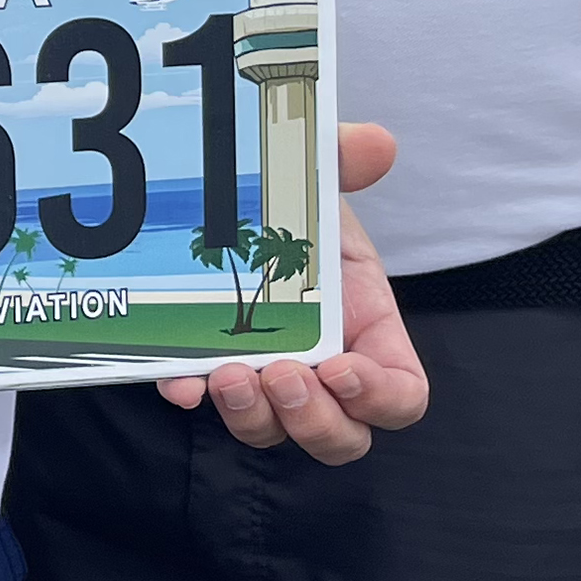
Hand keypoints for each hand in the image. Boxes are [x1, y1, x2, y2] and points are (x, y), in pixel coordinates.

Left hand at [159, 122, 433, 461]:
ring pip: (274, 429)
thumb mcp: (319, 180)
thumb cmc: (296, 204)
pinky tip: (180, 381)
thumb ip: (345, 160)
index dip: (379, 397)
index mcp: (369, 332)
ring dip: (255, 417)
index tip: (342, 368)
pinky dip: (194, 395)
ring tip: (229, 376)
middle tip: (282, 375)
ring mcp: (269, 377)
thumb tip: (376, 145)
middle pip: (340, 435)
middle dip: (314, 420)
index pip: (400, 396)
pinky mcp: (214, 368)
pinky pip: (207, 401)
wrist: (231, 198)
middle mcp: (324, 368)